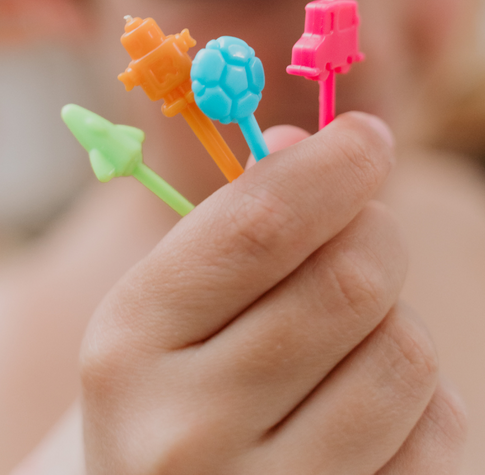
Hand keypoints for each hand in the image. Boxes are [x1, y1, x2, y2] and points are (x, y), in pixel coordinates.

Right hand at [80, 113, 465, 473]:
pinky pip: (437, 430)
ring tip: (343, 339)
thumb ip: (234, 219)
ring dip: (393, 321)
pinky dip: (419, 396)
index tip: (367, 135)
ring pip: (405, 354)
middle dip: (374, 233)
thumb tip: (305, 140)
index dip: (329, 166)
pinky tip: (362, 407)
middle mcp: (185, 431)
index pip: (257, 228)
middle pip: (350, 280)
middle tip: (359, 231)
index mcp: (130, 343)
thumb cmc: (174, 386)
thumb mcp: (169, 304)